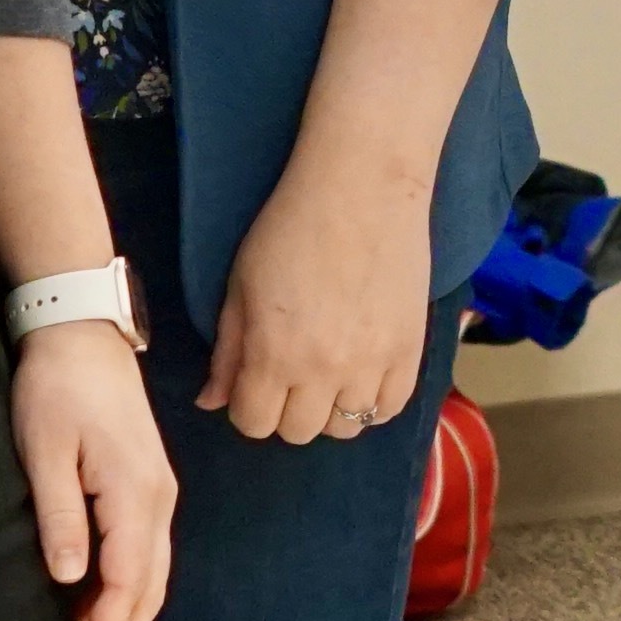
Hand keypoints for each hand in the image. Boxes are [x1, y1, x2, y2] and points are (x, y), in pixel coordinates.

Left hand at [13, 319, 180, 620]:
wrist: (81, 333)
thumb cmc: (55, 387)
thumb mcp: (45, 451)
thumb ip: (61, 516)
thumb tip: (68, 580)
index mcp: (135, 494)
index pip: (127, 585)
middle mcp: (159, 501)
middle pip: (150, 592)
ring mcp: (159, 494)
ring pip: (153, 578)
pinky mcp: (147, 488)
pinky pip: (146, 557)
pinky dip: (127, 594)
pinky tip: (96, 611)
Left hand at [199, 140, 434, 445]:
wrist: (363, 187)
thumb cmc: (290, 227)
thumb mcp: (240, 286)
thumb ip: (227, 351)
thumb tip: (211, 401)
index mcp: (273, 355)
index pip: (254, 424)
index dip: (247, 407)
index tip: (253, 383)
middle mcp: (323, 371)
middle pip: (298, 432)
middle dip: (285, 410)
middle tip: (288, 374)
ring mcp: (372, 364)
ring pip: (346, 427)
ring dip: (329, 408)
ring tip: (328, 373)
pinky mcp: (409, 349)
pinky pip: (390, 407)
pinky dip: (373, 402)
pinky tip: (362, 376)